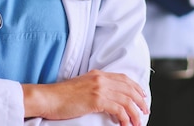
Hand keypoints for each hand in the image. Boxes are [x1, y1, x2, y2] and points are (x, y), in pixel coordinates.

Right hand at [23, 69, 148, 125]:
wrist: (49, 98)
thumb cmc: (61, 96)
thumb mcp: (82, 86)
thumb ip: (95, 87)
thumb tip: (108, 98)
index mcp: (98, 74)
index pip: (123, 78)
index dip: (135, 87)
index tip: (142, 96)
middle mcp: (101, 78)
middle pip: (128, 88)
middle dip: (139, 100)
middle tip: (145, 111)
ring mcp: (99, 88)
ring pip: (126, 100)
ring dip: (135, 112)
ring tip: (138, 122)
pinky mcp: (97, 99)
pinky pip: (118, 109)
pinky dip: (125, 118)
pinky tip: (126, 125)